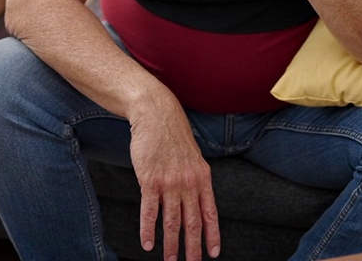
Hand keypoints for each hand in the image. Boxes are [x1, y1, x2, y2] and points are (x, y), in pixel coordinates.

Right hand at [129, 102, 219, 260]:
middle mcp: (188, 183)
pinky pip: (149, 212)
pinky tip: (148, 244)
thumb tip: (196, 200)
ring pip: (171, 221)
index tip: (214, 253)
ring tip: (170, 260)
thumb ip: (195, 180)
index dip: (213, 235)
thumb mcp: (193, 158)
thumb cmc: (173, 136)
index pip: (210, 213)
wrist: (156, 115)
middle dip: (193, 248)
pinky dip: (148, 230)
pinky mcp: (150, 181)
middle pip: (192, 223)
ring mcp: (169, 183)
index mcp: (202, 178)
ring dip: (171, 244)